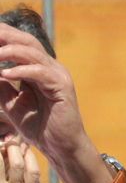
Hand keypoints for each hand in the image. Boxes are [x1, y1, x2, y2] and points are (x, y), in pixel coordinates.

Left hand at [0, 24, 103, 182]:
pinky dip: (22, 71)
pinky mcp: (62, 87)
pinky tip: (5, 74)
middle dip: (5, 35)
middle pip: (27, 41)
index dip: (2, 36)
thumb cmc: (38, 126)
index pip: (20, 44)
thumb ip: (1, 85)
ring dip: (10, 51)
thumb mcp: (11, 102)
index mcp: (39, 69)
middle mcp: (50, 68)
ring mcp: (58, 76)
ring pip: (33, 53)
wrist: (60, 147)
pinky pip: (41, 73)